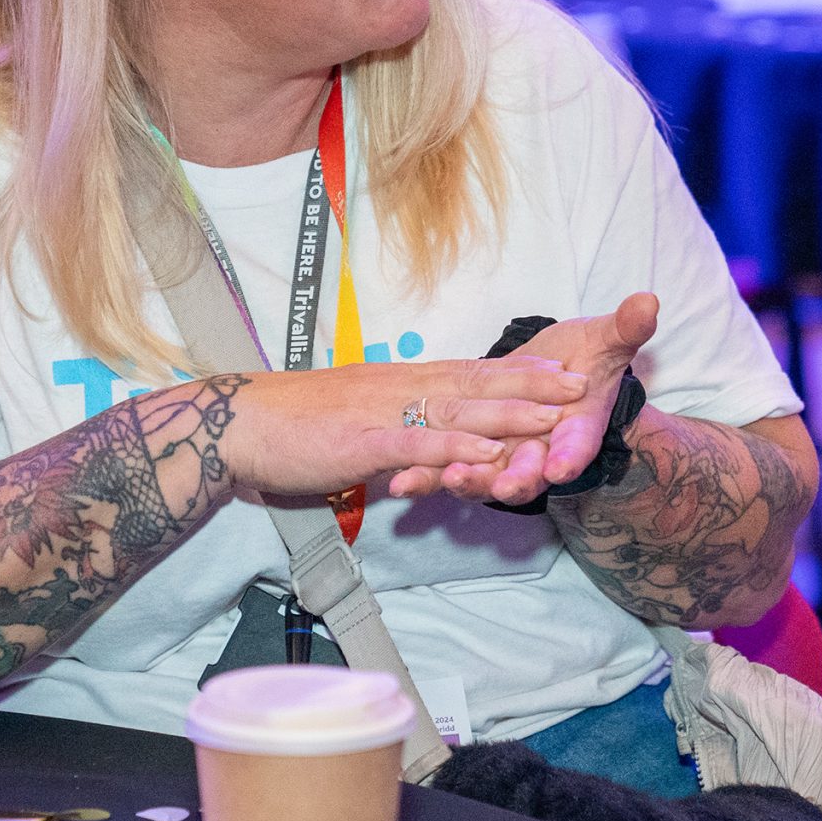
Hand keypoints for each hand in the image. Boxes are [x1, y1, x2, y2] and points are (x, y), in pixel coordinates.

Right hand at [220, 357, 586, 498]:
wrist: (241, 423)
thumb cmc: (292, 423)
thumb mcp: (353, 415)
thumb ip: (390, 423)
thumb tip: (415, 434)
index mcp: (397, 381)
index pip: (466, 370)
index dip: (514, 369)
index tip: (557, 365)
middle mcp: (398, 388)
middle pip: (475, 383)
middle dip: (530, 384)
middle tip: (580, 382)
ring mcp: (383, 414)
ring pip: (457, 411)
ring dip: (508, 413)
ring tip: (555, 416)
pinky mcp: (365, 442)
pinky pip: (418, 446)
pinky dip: (456, 450)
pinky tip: (488, 456)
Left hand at [388, 293, 658, 503]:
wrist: (551, 379)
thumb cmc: (582, 360)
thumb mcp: (604, 341)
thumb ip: (625, 329)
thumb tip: (650, 301)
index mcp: (576, 427)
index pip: (577, 444)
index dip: (570, 455)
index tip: (562, 466)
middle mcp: (541, 451)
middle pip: (530, 472)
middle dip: (515, 480)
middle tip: (504, 486)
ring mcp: (504, 459)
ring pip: (486, 478)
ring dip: (466, 482)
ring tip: (446, 480)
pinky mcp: (470, 457)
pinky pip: (447, 471)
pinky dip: (425, 478)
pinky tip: (399, 483)